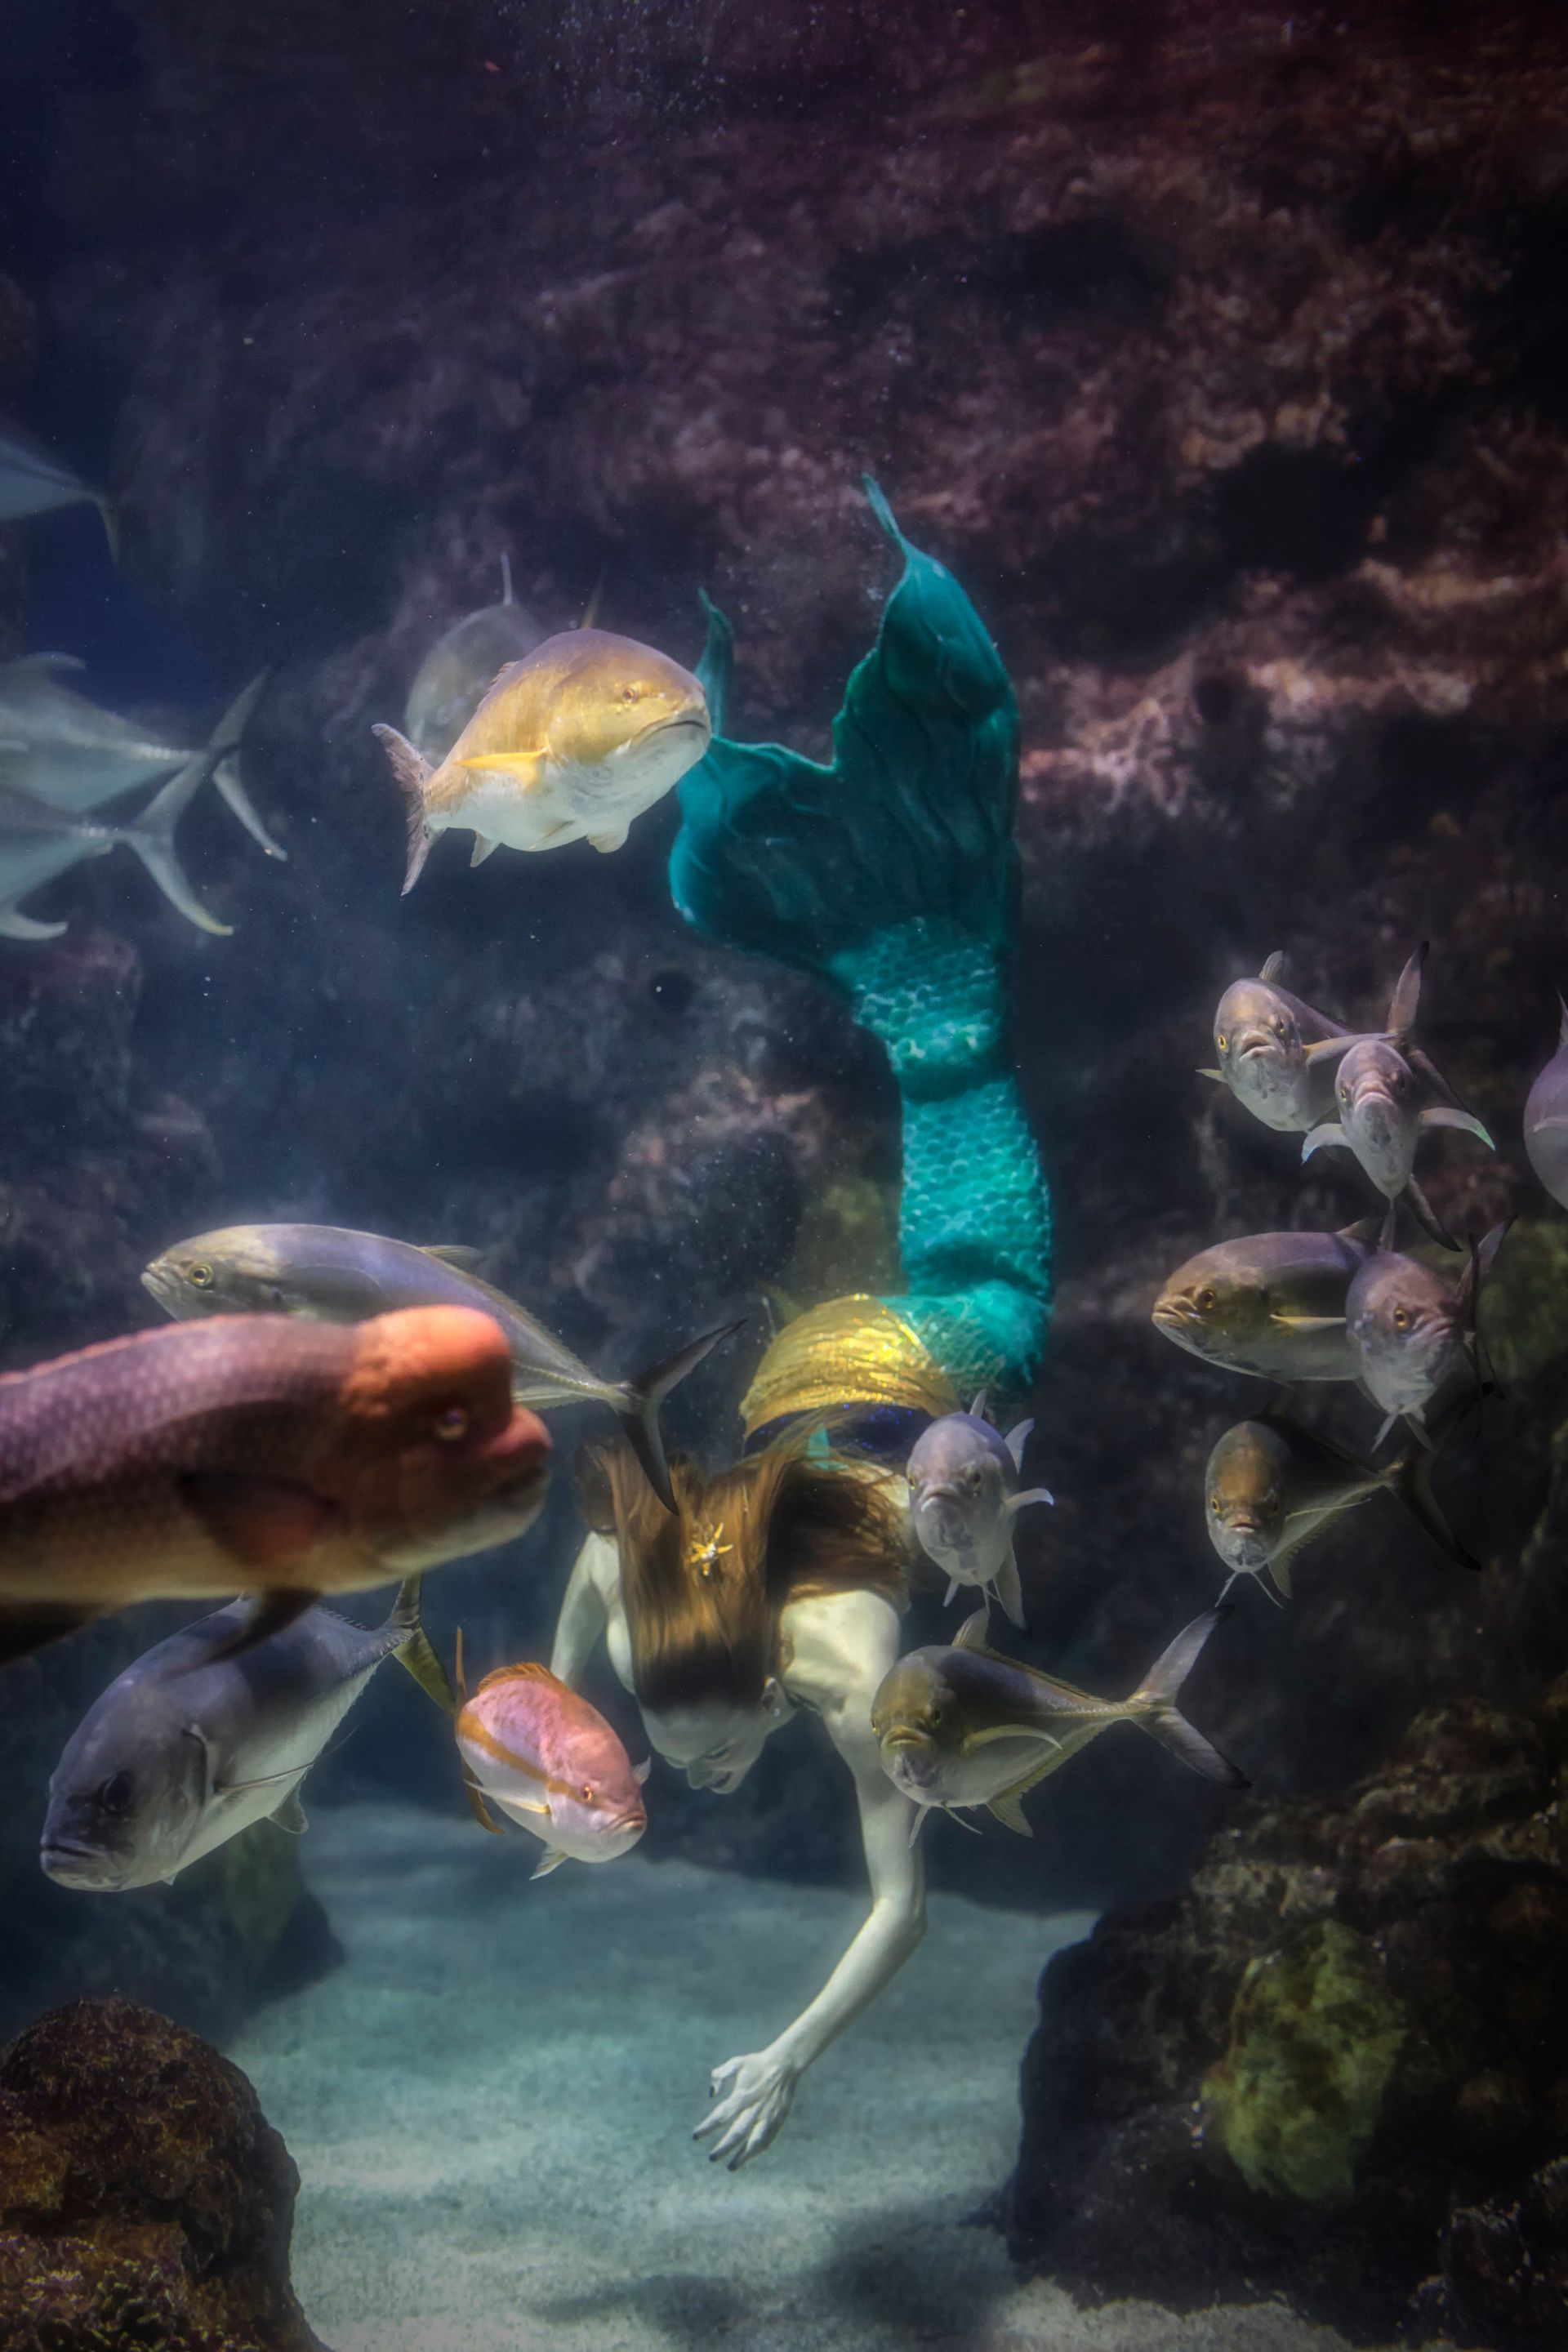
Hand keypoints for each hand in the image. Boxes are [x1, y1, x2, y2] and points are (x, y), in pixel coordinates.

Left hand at [692, 2047, 800, 2168]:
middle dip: (724, 2147)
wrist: (785, 2065)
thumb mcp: (736, 2063)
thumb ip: (720, 2075)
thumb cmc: (757, 2064)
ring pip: (754, 2141)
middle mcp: (754, 2108)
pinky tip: (748, 2157)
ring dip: (742, 2156)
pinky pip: (767, 2139)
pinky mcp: (778, 2120)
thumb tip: (711, 2094)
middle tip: (712, 2158)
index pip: (721, 2114)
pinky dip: (757, 2151)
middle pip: (737, 2132)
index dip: (708, 2126)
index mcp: (742, 2094)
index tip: (696, 2136)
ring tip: (731, 2167)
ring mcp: (768, 2116)